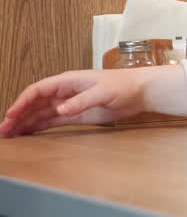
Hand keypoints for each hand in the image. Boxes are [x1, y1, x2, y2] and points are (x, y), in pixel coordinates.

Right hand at [0, 66, 186, 137]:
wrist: (142, 91)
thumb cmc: (125, 85)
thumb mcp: (104, 92)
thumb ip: (82, 101)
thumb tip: (61, 109)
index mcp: (68, 81)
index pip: (38, 90)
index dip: (22, 102)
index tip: (12, 115)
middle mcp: (65, 92)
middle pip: (34, 103)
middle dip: (17, 115)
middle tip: (4, 131)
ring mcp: (69, 104)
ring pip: (40, 113)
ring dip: (24, 123)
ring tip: (9, 135)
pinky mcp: (76, 115)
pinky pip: (51, 121)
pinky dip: (37, 127)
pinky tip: (26, 134)